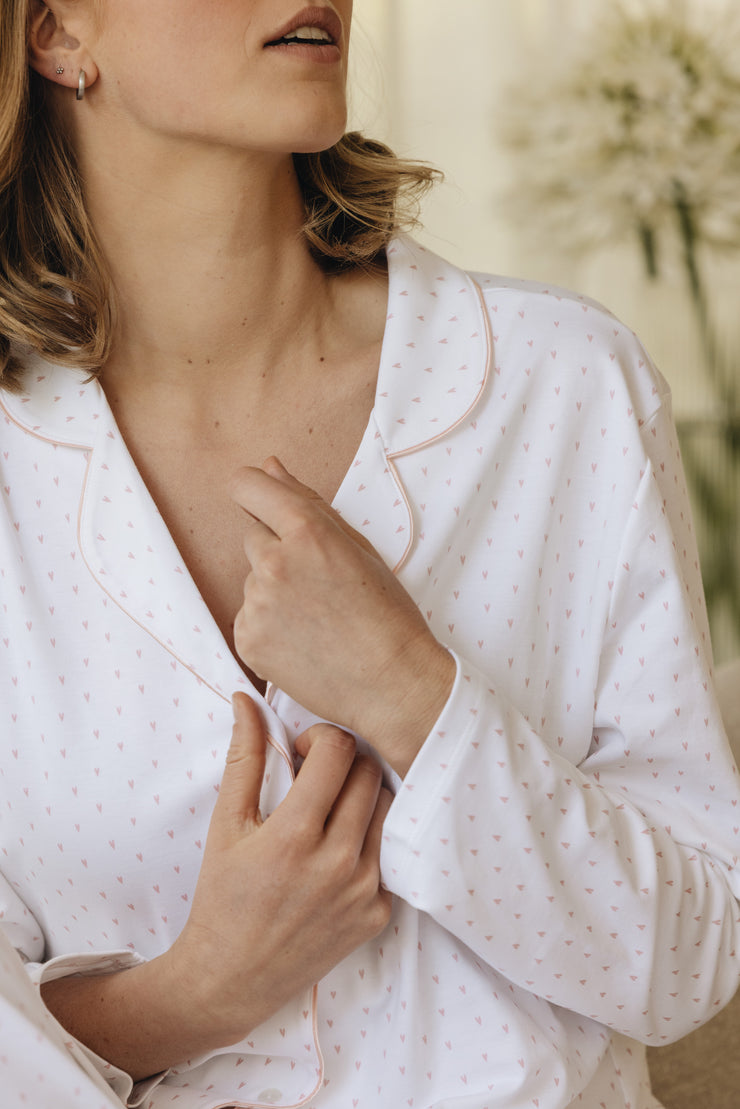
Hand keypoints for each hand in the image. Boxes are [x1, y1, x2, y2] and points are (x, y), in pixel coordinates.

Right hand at [168, 693, 392, 1044]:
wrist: (232, 977)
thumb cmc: (223, 896)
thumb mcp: (226, 824)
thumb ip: (243, 757)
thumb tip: (246, 699)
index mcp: (295, 835)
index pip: (338, 751)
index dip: (320, 739)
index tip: (301, 754)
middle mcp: (338, 862)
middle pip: (367, 774)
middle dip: (342, 764)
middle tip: (315, 780)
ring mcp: (364, 891)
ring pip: (387, 807)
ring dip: (360, 798)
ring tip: (328, 813)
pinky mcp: (379, 914)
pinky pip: (389, 852)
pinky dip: (368, 841)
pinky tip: (337, 853)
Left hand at [229, 457, 454, 775]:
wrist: (392, 683)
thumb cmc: (387, 614)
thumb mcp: (358, 547)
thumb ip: (307, 502)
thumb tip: (270, 466)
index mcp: (306, 531)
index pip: (247, 486)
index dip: (255, 492)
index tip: (264, 504)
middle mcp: (273, 563)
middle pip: (253, 536)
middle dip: (277, 551)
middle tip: (318, 584)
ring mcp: (256, 604)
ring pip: (252, 580)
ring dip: (274, 591)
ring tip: (316, 618)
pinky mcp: (247, 640)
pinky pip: (248, 617)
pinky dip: (268, 626)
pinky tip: (303, 640)